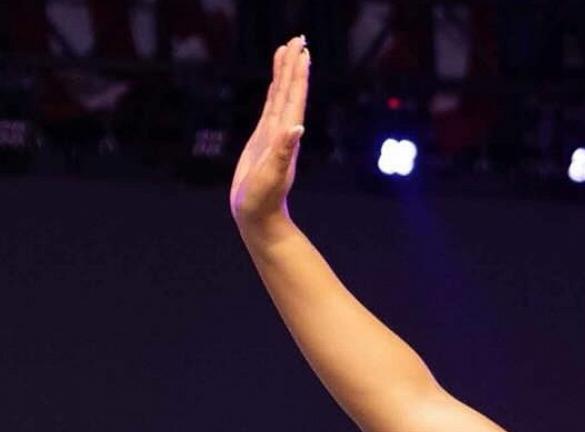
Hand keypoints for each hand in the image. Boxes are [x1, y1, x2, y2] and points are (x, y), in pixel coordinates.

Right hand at [231, 36, 309, 234]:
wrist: (259, 217)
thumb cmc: (263, 200)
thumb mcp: (272, 175)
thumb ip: (283, 151)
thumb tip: (296, 128)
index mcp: (286, 136)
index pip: (294, 98)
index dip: (298, 75)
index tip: (302, 51)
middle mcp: (283, 131)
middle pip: (290, 91)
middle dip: (293, 65)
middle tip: (298, 38)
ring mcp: (274, 134)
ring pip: (281, 95)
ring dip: (285, 73)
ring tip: (287, 50)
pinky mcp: (263, 139)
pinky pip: (270, 107)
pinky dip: (274, 91)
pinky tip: (277, 81)